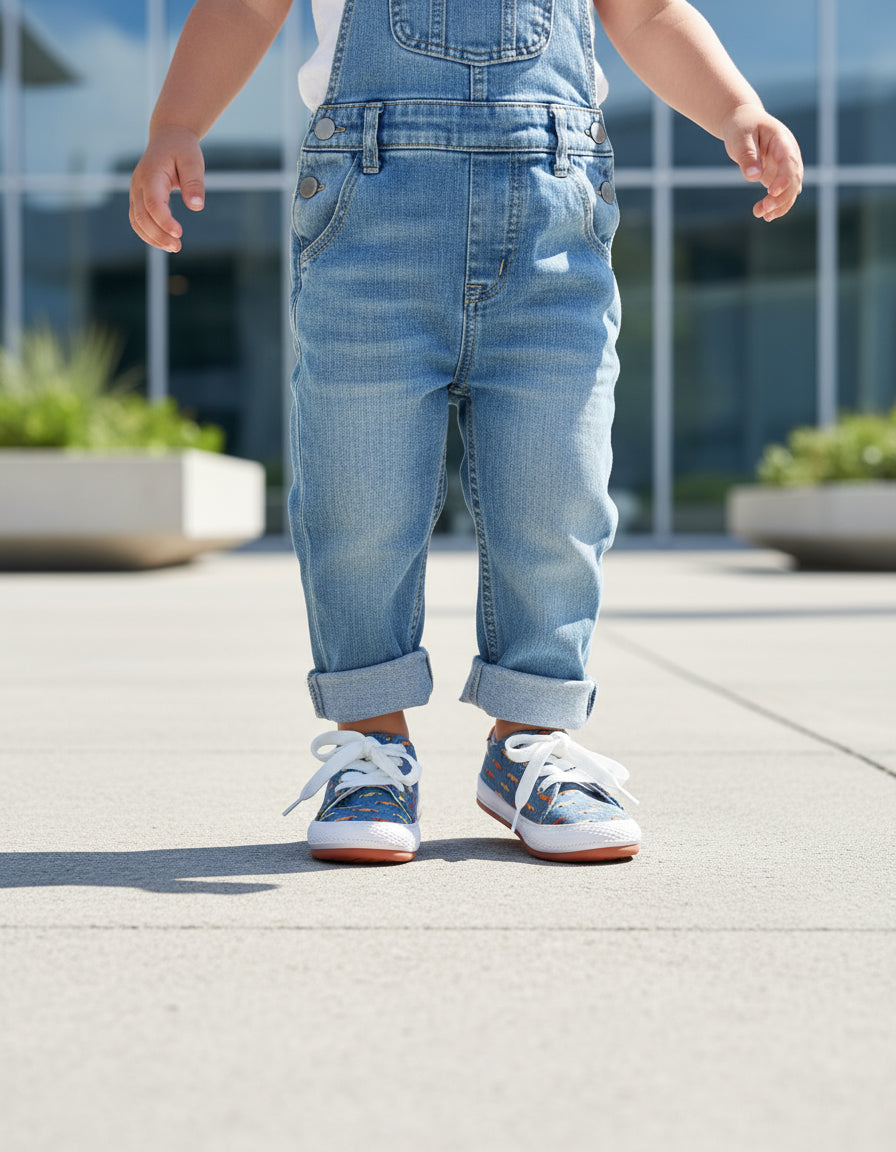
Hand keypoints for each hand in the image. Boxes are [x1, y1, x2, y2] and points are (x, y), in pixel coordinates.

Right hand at [129, 126, 205, 251]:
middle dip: (158, 235)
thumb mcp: (193, 161)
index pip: (153, 203)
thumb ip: (194, 183)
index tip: (179, 233)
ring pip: (137, 221)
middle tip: (177, 247)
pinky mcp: (138, 199)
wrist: (168, 138)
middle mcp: (138, 185)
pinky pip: (138, 221)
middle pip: (142, 216)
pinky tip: (166, 241)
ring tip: (174, 247)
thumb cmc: (182, 149)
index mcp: (151, 175)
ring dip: (152, 238)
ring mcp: (136, 192)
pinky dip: (149, 234)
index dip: (164, 221)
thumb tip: (196, 207)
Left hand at [722, 104, 803, 221]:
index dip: (783, 179)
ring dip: (779, 205)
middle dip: (781, 197)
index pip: (789, 162)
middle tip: (763, 211)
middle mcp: (789, 155)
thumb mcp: (740, 137)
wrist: (744, 122)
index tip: (771, 192)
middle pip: (794, 179)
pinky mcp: (778, 175)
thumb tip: (754, 176)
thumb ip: (747, 155)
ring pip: (791, 189)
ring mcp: (786, 166)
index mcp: (783, 141)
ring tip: (761, 215)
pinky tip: (765, 215)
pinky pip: (783, 193)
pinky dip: (777, 205)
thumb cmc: (742, 127)